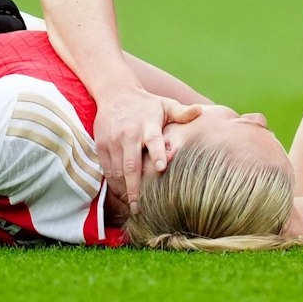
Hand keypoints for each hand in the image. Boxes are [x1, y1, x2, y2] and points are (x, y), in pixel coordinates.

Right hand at [95, 86, 202, 213]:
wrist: (115, 93)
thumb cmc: (146, 104)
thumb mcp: (165, 104)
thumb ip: (182, 112)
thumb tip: (201, 110)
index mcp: (148, 125)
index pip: (154, 141)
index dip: (157, 154)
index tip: (161, 168)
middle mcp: (129, 135)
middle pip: (131, 165)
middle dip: (135, 188)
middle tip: (141, 208)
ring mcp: (113, 141)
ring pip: (117, 171)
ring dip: (124, 190)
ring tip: (133, 206)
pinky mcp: (101, 146)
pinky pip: (107, 169)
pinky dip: (113, 183)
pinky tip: (121, 194)